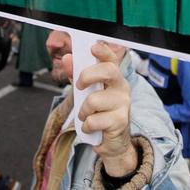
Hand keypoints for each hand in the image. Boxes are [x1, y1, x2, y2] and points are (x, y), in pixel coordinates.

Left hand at [69, 42, 135, 176]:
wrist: (113, 141)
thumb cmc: (99, 112)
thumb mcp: (85, 93)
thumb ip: (76, 75)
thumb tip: (66, 58)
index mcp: (113, 77)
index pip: (111, 59)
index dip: (103, 51)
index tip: (93, 48)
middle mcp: (122, 87)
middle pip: (108, 71)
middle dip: (87, 76)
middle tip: (78, 86)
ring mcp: (123, 103)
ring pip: (94, 100)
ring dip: (83, 111)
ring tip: (86, 116)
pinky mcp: (120, 120)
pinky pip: (93, 120)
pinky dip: (86, 126)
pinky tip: (92, 128)